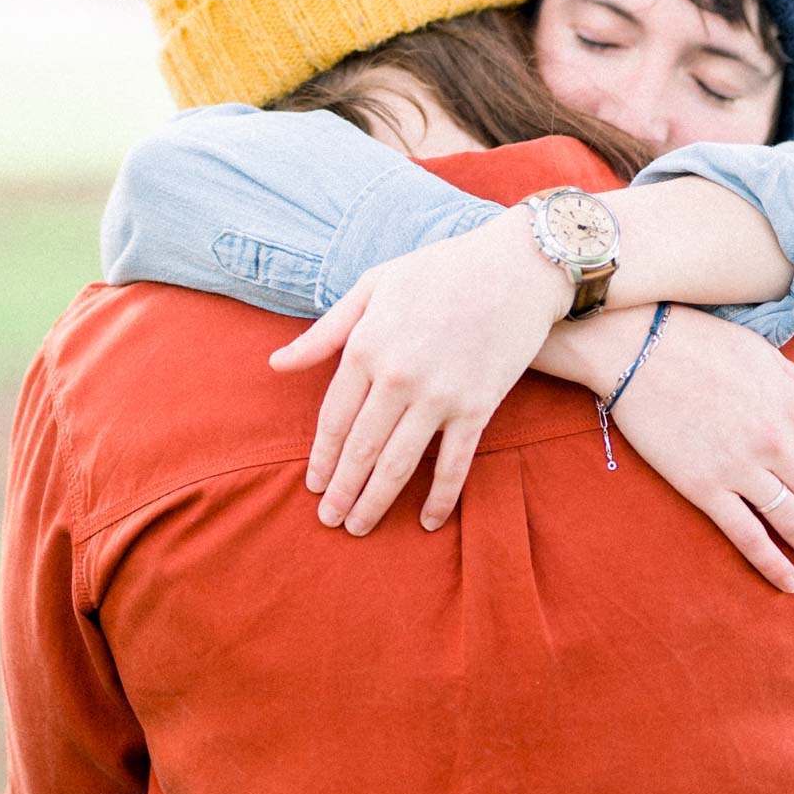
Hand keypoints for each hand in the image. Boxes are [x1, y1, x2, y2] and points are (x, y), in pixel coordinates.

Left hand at [269, 207, 568, 534]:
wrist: (516, 266)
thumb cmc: (440, 270)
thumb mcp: (375, 285)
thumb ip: (326, 331)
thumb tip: (277, 365)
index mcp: (367, 346)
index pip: (333, 419)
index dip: (321, 457)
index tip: (313, 483)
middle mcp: (397, 377)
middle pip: (360, 449)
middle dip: (341, 491)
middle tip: (329, 521)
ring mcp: (439, 396)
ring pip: (398, 465)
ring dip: (375, 502)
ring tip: (359, 527)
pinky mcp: (478, 407)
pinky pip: (453, 465)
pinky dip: (439, 498)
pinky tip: (428, 521)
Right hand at [608, 306, 793, 592]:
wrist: (637, 347)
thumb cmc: (701, 342)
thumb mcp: (764, 354)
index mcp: (791, 405)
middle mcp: (774, 440)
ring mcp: (740, 467)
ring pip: (793, 522)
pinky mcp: (704, 487)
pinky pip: (747, 536)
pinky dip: (773, 564)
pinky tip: (789, 583)